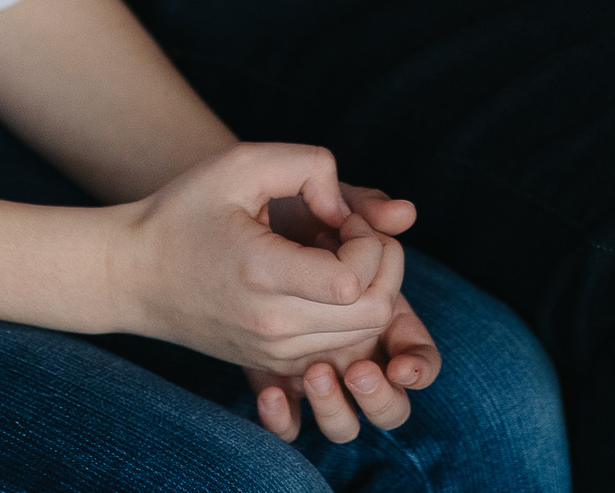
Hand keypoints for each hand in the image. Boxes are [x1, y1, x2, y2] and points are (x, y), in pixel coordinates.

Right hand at [116, 144, 405, 378]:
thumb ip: (306, 164)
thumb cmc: (183, 213)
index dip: (367, 240)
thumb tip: (345, 209)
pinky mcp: (275, 363)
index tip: (338, 216)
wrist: (131, 276)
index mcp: (262, 275)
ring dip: (369, 288)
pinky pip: (341, 348)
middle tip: (350, 233)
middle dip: (382, 264)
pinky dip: (350, 314)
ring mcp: (274, 352)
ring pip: (364, 335)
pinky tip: (322, 279)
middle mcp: (273, 326)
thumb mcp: (238, 164)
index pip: (355, 280)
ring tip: (334, 253)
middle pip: (374, 313)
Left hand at [247, 186, 435, 442]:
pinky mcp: (270, 375)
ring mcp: (312, 363)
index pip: (412, 341)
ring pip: (345, 424)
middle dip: (379, 390)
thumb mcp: (307, 191)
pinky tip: (268, 391)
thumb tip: (404, 215)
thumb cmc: (265, 201)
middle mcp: (348, 341)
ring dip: (337, 410)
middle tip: (353, 368)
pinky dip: (283, 418)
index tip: (362, 286)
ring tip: (314, 375)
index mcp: (372, 300)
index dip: (404, 335)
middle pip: (393, 397)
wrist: (202, 224)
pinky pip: (288, 423)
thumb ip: (358, 200)